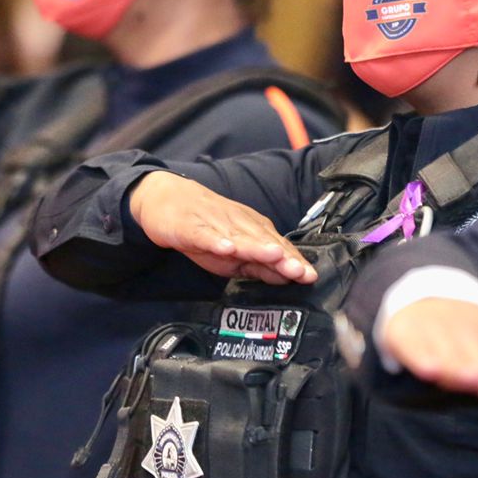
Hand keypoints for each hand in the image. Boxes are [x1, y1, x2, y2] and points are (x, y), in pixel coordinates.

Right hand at [126, 171, 315, 284]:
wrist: (167, 199)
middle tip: (300, 271)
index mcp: (252, 230)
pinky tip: (227, 248)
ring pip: (240, 237)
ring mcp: (216, 225)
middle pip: (264, 242)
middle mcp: (238, 224)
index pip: (277, 247)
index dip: (293, 262)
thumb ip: (259, 266)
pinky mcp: (192, 227)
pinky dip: (217, 241)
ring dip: (258, 247)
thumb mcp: (234, 253)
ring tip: (274, 256)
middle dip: (283, 257)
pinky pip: (206, 235)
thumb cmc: (204, 228)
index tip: (310, 277)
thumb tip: (287, 278)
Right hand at [381, 298, 477, 407]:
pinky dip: (421, 357)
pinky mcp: (406, 329)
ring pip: (449, 345)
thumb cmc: (470, 346)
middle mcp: (467, 318)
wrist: (422, 306)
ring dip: (459, 364)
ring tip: (469, 380)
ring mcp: (435, 321)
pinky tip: (429, 372)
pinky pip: (414, 344)